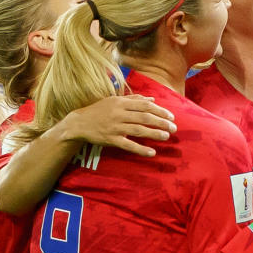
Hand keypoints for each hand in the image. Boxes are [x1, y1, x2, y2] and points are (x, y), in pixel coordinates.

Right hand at [61, 95, 176, 156]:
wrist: (79, 123)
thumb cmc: (99, 110)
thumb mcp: (115, 100)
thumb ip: (134, 99)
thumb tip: (152, 99)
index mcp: (121, 102)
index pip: (145, 106)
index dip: (160, 111)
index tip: (171, 116)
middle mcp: (119, 114)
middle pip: (144, 117)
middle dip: (161, 122)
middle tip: (174, 128)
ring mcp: (115, 127)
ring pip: (138, 130)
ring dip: (154, 133)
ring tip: (166, 136)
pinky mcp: (111, 139)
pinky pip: (128, 145)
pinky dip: (140, 149)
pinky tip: (152, 152)